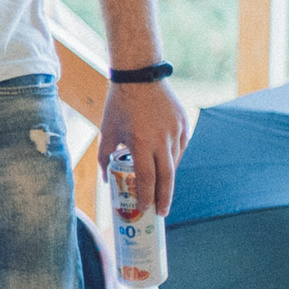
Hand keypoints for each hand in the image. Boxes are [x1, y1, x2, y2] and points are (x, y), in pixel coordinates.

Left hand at [98, 78, 188, 215]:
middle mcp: (162, 140)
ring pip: (174, 162)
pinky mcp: (184, 124)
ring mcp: (176, 132)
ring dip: (167, 178)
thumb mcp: (107, 132)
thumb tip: (108, 181)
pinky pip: (180, 148)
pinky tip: (165, 165)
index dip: (147, 197)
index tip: (146, 210)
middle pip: (167, 178)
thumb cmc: (119, 105)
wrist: (140, 76)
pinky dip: (172, 159)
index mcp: (141, 143)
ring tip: (160, 190)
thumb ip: (105, 158)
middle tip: (162, 213)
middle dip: (165, 198)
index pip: (147, 179)